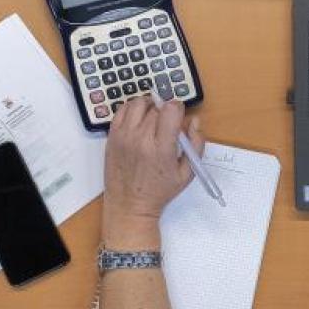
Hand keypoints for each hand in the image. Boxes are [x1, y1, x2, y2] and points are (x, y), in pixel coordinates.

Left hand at [102, 97, 204, 250]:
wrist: (129, 205)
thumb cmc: (159, 191)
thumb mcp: (187, 173)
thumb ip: (196, 144)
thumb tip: (194, 121)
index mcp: (161, 148)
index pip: (170, 109)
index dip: (178, 107)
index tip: (179, 115)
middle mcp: (141, 139)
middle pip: (156, 107)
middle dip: (165, 109)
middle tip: (167, 121)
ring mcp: (124, 136)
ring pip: (137, 103)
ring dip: (148, 105)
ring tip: (153, 115)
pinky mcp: (112, 137)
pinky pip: (121, 110)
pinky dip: (131, 109)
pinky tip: (138, 118)